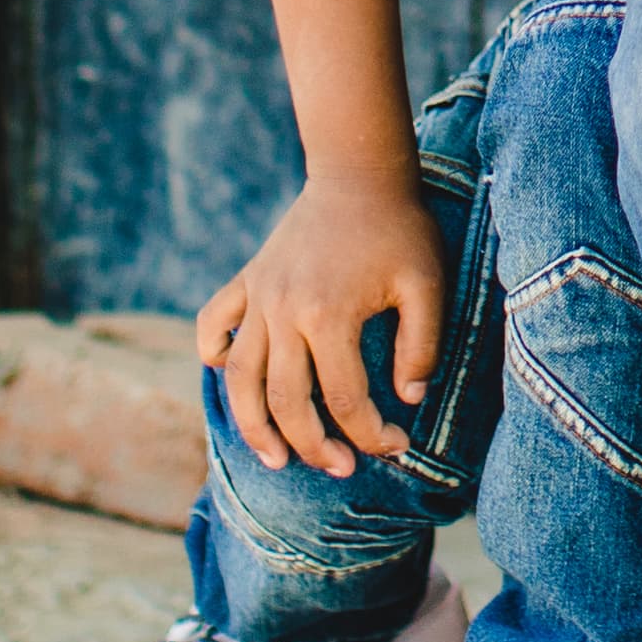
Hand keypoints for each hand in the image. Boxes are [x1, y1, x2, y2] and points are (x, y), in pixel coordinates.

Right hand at [198, 170, 444, 478]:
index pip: (344, 399)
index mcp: (329, 315)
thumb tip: (408, 398)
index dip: (371, 433)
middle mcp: (283, 311)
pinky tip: (229, 378)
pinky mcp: (247, 281)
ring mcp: (259, 296)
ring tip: (275, 459)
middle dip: (313, 446)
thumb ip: (422, 345)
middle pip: (285, 400)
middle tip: (342, 468)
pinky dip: (213, 353)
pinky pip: (213, 323)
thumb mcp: (428, 284)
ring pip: (241, 378)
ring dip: (253, 425)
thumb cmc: (400, 230)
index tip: (396, 446)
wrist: (359, 174)